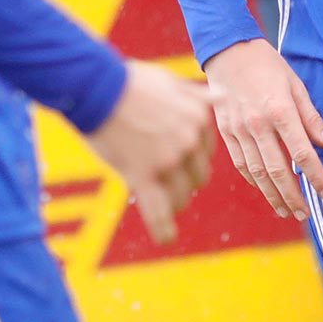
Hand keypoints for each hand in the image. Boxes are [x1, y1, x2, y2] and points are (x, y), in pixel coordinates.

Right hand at [85, 60, 217, 245]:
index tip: (179, 160)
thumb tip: (224, 98)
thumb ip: (198, 96)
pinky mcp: (143, 176)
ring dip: (175, 202)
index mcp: (199, 119)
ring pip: (181, 196)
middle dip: (185, 181)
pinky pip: (158, 211)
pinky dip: (164, 229)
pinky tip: (166, 239)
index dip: (192, 158)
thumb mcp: (172, 82)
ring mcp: (167, 161)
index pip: (206, 153)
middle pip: (197, 177)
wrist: (98, 86)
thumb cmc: (131, 82)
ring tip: (163, 204)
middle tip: (167, 180)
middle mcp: (189, 141)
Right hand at [202, 38, 322, 219]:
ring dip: (273, 195)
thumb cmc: (265, 64)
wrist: (227, 49)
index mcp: (280, 111)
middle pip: (278, 170)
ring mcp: (239, 130)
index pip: (302, 154)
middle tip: (306, 213)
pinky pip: (240, 163)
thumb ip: (310, 116)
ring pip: (257, 173)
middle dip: (294, 196)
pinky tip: (265, 190)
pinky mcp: (225, 131)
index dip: (316, 177)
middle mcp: (258, 124)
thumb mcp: (295, 83)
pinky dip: (254, 181)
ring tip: (287, 211)